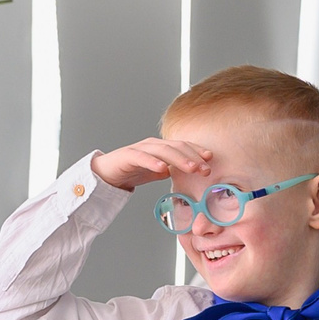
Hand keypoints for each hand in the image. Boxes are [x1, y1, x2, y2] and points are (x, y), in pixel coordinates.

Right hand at [93, 137, 211, 191]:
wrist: (107, 172)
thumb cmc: (133, 171)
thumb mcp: (158, 172)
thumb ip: (173, 171)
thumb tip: (190, 175)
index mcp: (161, 147)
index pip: (183, 146)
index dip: (197, 151)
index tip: (210, 159)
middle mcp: (153, 145)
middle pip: (176, 147)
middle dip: (193, 157)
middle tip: (205, 169)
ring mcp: (140, 148)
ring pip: (163, 151)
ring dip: (179, 159)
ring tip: (191, 168)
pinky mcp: (128, 155)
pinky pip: (142, 157)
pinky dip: (154, 162)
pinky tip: (163, 168)